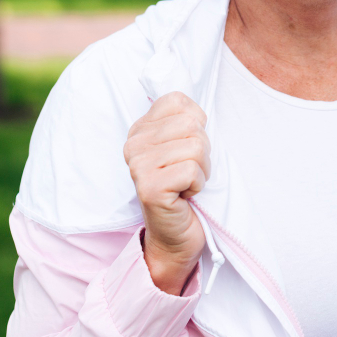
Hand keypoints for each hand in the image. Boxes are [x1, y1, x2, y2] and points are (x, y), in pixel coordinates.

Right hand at [124, 92, 210, 294]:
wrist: (176, 236)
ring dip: (202, 169)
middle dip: (203, 150)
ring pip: (195, 146)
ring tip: (187, 184)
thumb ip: (186, 121)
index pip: (178, 100)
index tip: (187, 149)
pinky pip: (191, 170)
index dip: (196, 124)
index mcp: (141, 129)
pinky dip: (198, 184)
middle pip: (192, 124)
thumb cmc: (186, 188)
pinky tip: (185, 195)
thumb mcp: (186, 147)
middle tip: (189, 171)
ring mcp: (138, 166)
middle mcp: (134, 144)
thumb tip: (196, 104)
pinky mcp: (149, 187)